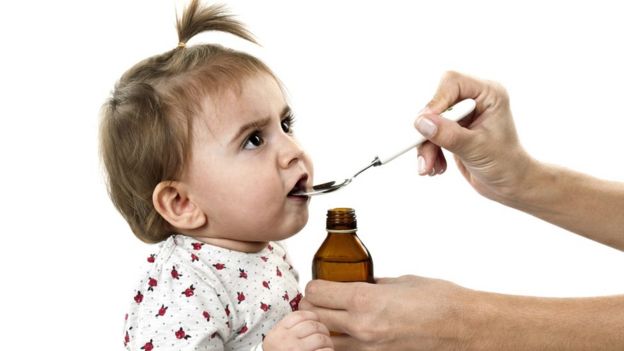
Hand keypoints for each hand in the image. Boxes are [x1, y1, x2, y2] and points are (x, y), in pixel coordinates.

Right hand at [263, 310, 333, 350]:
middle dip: (323, 331)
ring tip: (325, 348)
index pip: (300, 315)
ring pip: (321, 337)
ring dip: (328, 343)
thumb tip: (314, 317)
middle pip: (313, 325)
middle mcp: (285, 341)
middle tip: (324, 339)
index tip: (316, 323)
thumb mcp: (277, 342)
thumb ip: (290, 330)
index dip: (313, 317)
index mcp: (277, 333)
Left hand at [300, 275, 476, 350]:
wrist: (464, 327)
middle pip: (314, 317)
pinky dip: (341, 343)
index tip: (319, 284)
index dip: (314, 286)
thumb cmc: (439, 301)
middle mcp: (361, 327)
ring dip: (324, 328)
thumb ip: (372, 283)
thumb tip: (356, 282)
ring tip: (333, 318)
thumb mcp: (399, 281)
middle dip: (312, 306)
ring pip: (325, 340)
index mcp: (365, 300)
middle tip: (320, 300)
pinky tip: (349, 334)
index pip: (316, 293)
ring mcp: (368, 349)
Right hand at [414, 71, 533, 204]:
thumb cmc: (505, 165)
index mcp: (488, 94)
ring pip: (429, 121)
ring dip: (425, 146)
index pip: (452, 83)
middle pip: (436, 104)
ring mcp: (463, 115)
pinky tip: (436, 167)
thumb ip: (449, 134)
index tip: (424, 124)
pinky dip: (428, 151)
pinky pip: (429, 134)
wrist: (510, 185)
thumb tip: (421, 122)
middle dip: (428, 132)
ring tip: (428, 168)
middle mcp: (474, 100)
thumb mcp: (476, 149)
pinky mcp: (453, 129)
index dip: (436, 101)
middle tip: (425, 155)